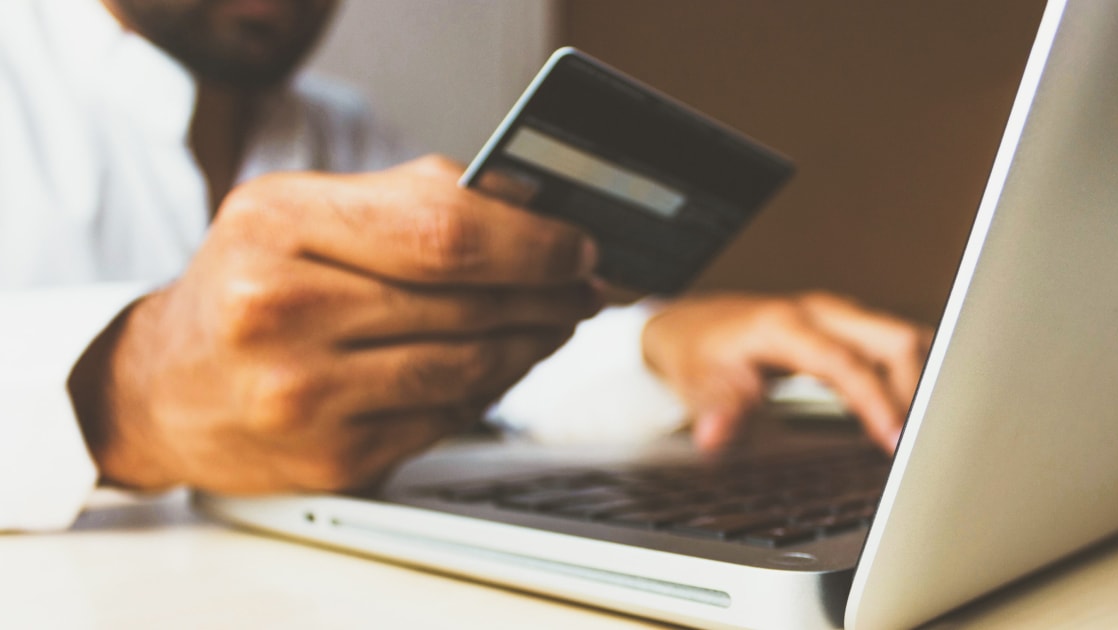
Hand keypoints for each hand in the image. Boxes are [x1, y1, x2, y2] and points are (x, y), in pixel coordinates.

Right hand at [70, 155, 600, 493]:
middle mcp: (280, 311)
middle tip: (584, 286)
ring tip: (554, 322)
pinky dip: (489, 389)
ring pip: (468, 367)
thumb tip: (531, 209)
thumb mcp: (300, 212)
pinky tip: (501, 364)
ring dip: (531, 344)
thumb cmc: (246, 286)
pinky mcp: (331, 458)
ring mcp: (304, 395)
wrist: (163, 388)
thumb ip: (410, 200)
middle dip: (548, 293)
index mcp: (277, 225)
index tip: (578, 244)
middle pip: (466, 301)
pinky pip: (446, 418)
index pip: (443, 231)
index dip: (532, 241)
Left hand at [641, 292, 932, 452]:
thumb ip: (716, 409)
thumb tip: (714, 436)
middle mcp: (820, 312)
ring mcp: (838, 316)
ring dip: (923, 382)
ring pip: (903, 339)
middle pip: (894, 340)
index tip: (896, 441)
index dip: (876, 402)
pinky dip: (914, 376)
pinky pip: (896, 346)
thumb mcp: (697, 383)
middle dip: (918, 391)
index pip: (846, 363)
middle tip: (925, 444)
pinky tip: (916, 413)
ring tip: (929, 433)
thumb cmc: (699, 353)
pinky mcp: (848, 327)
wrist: (693, 325)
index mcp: (785, 325)